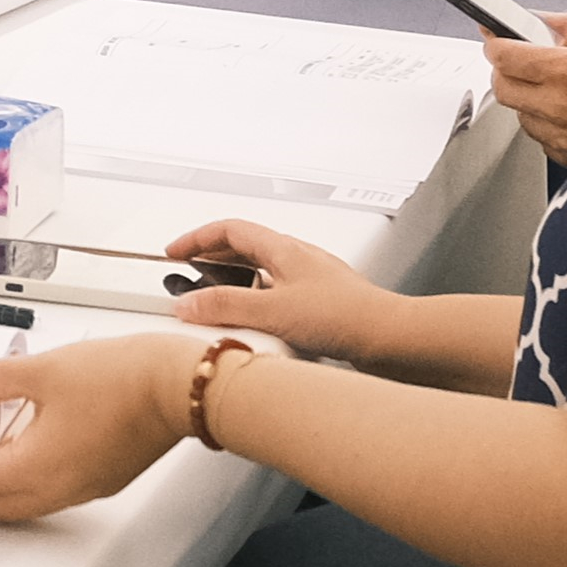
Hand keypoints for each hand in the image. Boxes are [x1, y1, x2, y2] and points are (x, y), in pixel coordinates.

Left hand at [0, 332, 197, 522]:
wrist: (180, 386)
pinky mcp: (100, 479)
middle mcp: (58, 490)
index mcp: (37, 469)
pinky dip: (26, 478)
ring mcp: (81, 489)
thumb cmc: (122, 378)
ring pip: (23, 504)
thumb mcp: (42, 369)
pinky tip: (22, 444)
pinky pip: (50, 492)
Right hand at [160, 216, 399, 362]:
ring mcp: (310, 279)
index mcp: (283, 249)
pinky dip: (256, 300)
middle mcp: (297, 258)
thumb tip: (187, 304)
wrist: (391, 337)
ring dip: (234, 280)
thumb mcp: (272, 311)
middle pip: (245, 246)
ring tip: (217, 301)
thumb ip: (226, 306)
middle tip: (189, 273)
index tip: (175, 251)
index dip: (197, 238)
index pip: (229, 229)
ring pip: (262, 271)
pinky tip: (256, 325)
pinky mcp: (320, 303)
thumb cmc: (346, 316)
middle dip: (212, 257)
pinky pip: (277, 293)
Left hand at [483, 2, 566, 167]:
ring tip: (565, 84)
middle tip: (528, 55)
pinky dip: (552, 124)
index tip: (497, 32)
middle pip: (504, 89)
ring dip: (532, 98)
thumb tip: (553, 21)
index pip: (506, 56)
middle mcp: (563, 111)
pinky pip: (547, 140)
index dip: (497, 40)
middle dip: (508, 69)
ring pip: (524, 116)